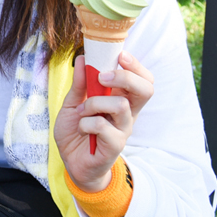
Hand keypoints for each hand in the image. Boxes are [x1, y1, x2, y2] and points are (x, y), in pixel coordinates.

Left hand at [54, 53, 153, 190]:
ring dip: (95, 103)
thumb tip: (83, 59)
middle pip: (146, 89)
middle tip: (102, 78)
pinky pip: (103, 126)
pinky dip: (86, 123)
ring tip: (83, 111)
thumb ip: (80, 84)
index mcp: (121, 99)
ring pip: (121, 105)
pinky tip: (82, 129)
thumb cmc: (76, 131)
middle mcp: (127, 113)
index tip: (119, 55)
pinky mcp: (115, 145)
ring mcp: (123, 129)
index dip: (136, 65)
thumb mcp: (73, 103)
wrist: (70, 161)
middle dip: (125, 77)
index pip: (143, 79)